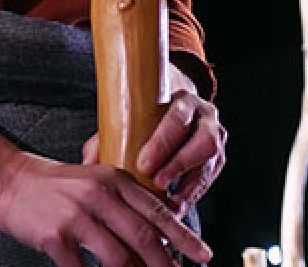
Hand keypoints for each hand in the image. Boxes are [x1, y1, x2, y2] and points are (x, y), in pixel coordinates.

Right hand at [0, 151, 212, 266]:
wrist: (11, 180)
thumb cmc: (57, 186)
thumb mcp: (94, 181)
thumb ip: (123, 200)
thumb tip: (158, 234)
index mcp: (112, 179)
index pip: (156, 209)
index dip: (183, 235)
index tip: (203, 254)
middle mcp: (98, 195)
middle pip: (144, 238)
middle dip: (167, 266)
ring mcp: (76, 216)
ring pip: (119, 259)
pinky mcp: (55, 237)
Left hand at [82, 90, 226, 217]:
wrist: (172, 101)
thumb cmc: (146, 111)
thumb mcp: (131, 112)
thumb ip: (110, 135)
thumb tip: (88, 163)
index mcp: (182, 99)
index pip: (177, 118)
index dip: (162, 143)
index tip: (143, 165)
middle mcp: (205, 115)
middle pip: (203, 142)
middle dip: (179, 165)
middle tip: (157, 184)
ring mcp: (217, 136)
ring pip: (210, 162)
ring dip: (189, 187)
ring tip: (169, 206)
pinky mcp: (218, 158)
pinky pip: (210, 179)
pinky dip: (193, 195)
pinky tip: (176, 208)